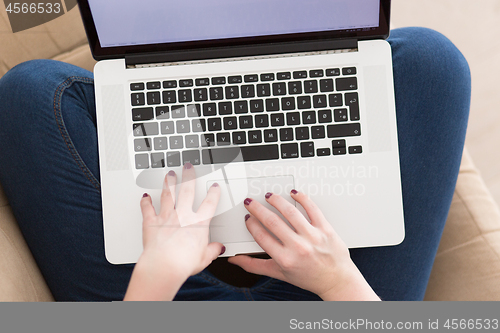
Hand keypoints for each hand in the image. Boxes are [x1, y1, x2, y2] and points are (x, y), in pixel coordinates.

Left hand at [124, 163, 223, 300]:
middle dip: (188, 177)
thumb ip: (212, 250)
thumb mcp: (204, 258)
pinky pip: (147, 209)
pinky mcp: (151, 222)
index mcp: (199, 223)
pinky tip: (145, 196)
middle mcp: (183, 216)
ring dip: (169, 183)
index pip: (209, 203)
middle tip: (188, 167)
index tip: (214, 187)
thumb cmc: (183, 263)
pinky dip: (145, 202)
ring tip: (170, 174)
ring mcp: (166, 217)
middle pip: (187, 191)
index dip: (213, 193)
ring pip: (168, 194)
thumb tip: (218, 248)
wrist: (163, 266)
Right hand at [227, 190, 378, 300]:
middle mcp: (298, 247)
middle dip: (258, 209)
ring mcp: (313, 237)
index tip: (249, 218)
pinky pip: (312, 209)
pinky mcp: (325, 229)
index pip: (262, 237)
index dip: (252, 225)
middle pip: (272, 221)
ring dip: (277, 201)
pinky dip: (302, 198)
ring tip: (269, 196)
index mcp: (285, 259)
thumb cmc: (309, 277)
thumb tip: (236, 261)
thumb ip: (255, 266)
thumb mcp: (279, 273)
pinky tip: (294, 193)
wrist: (336, 281)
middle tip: (251, 202)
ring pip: (290, 212)